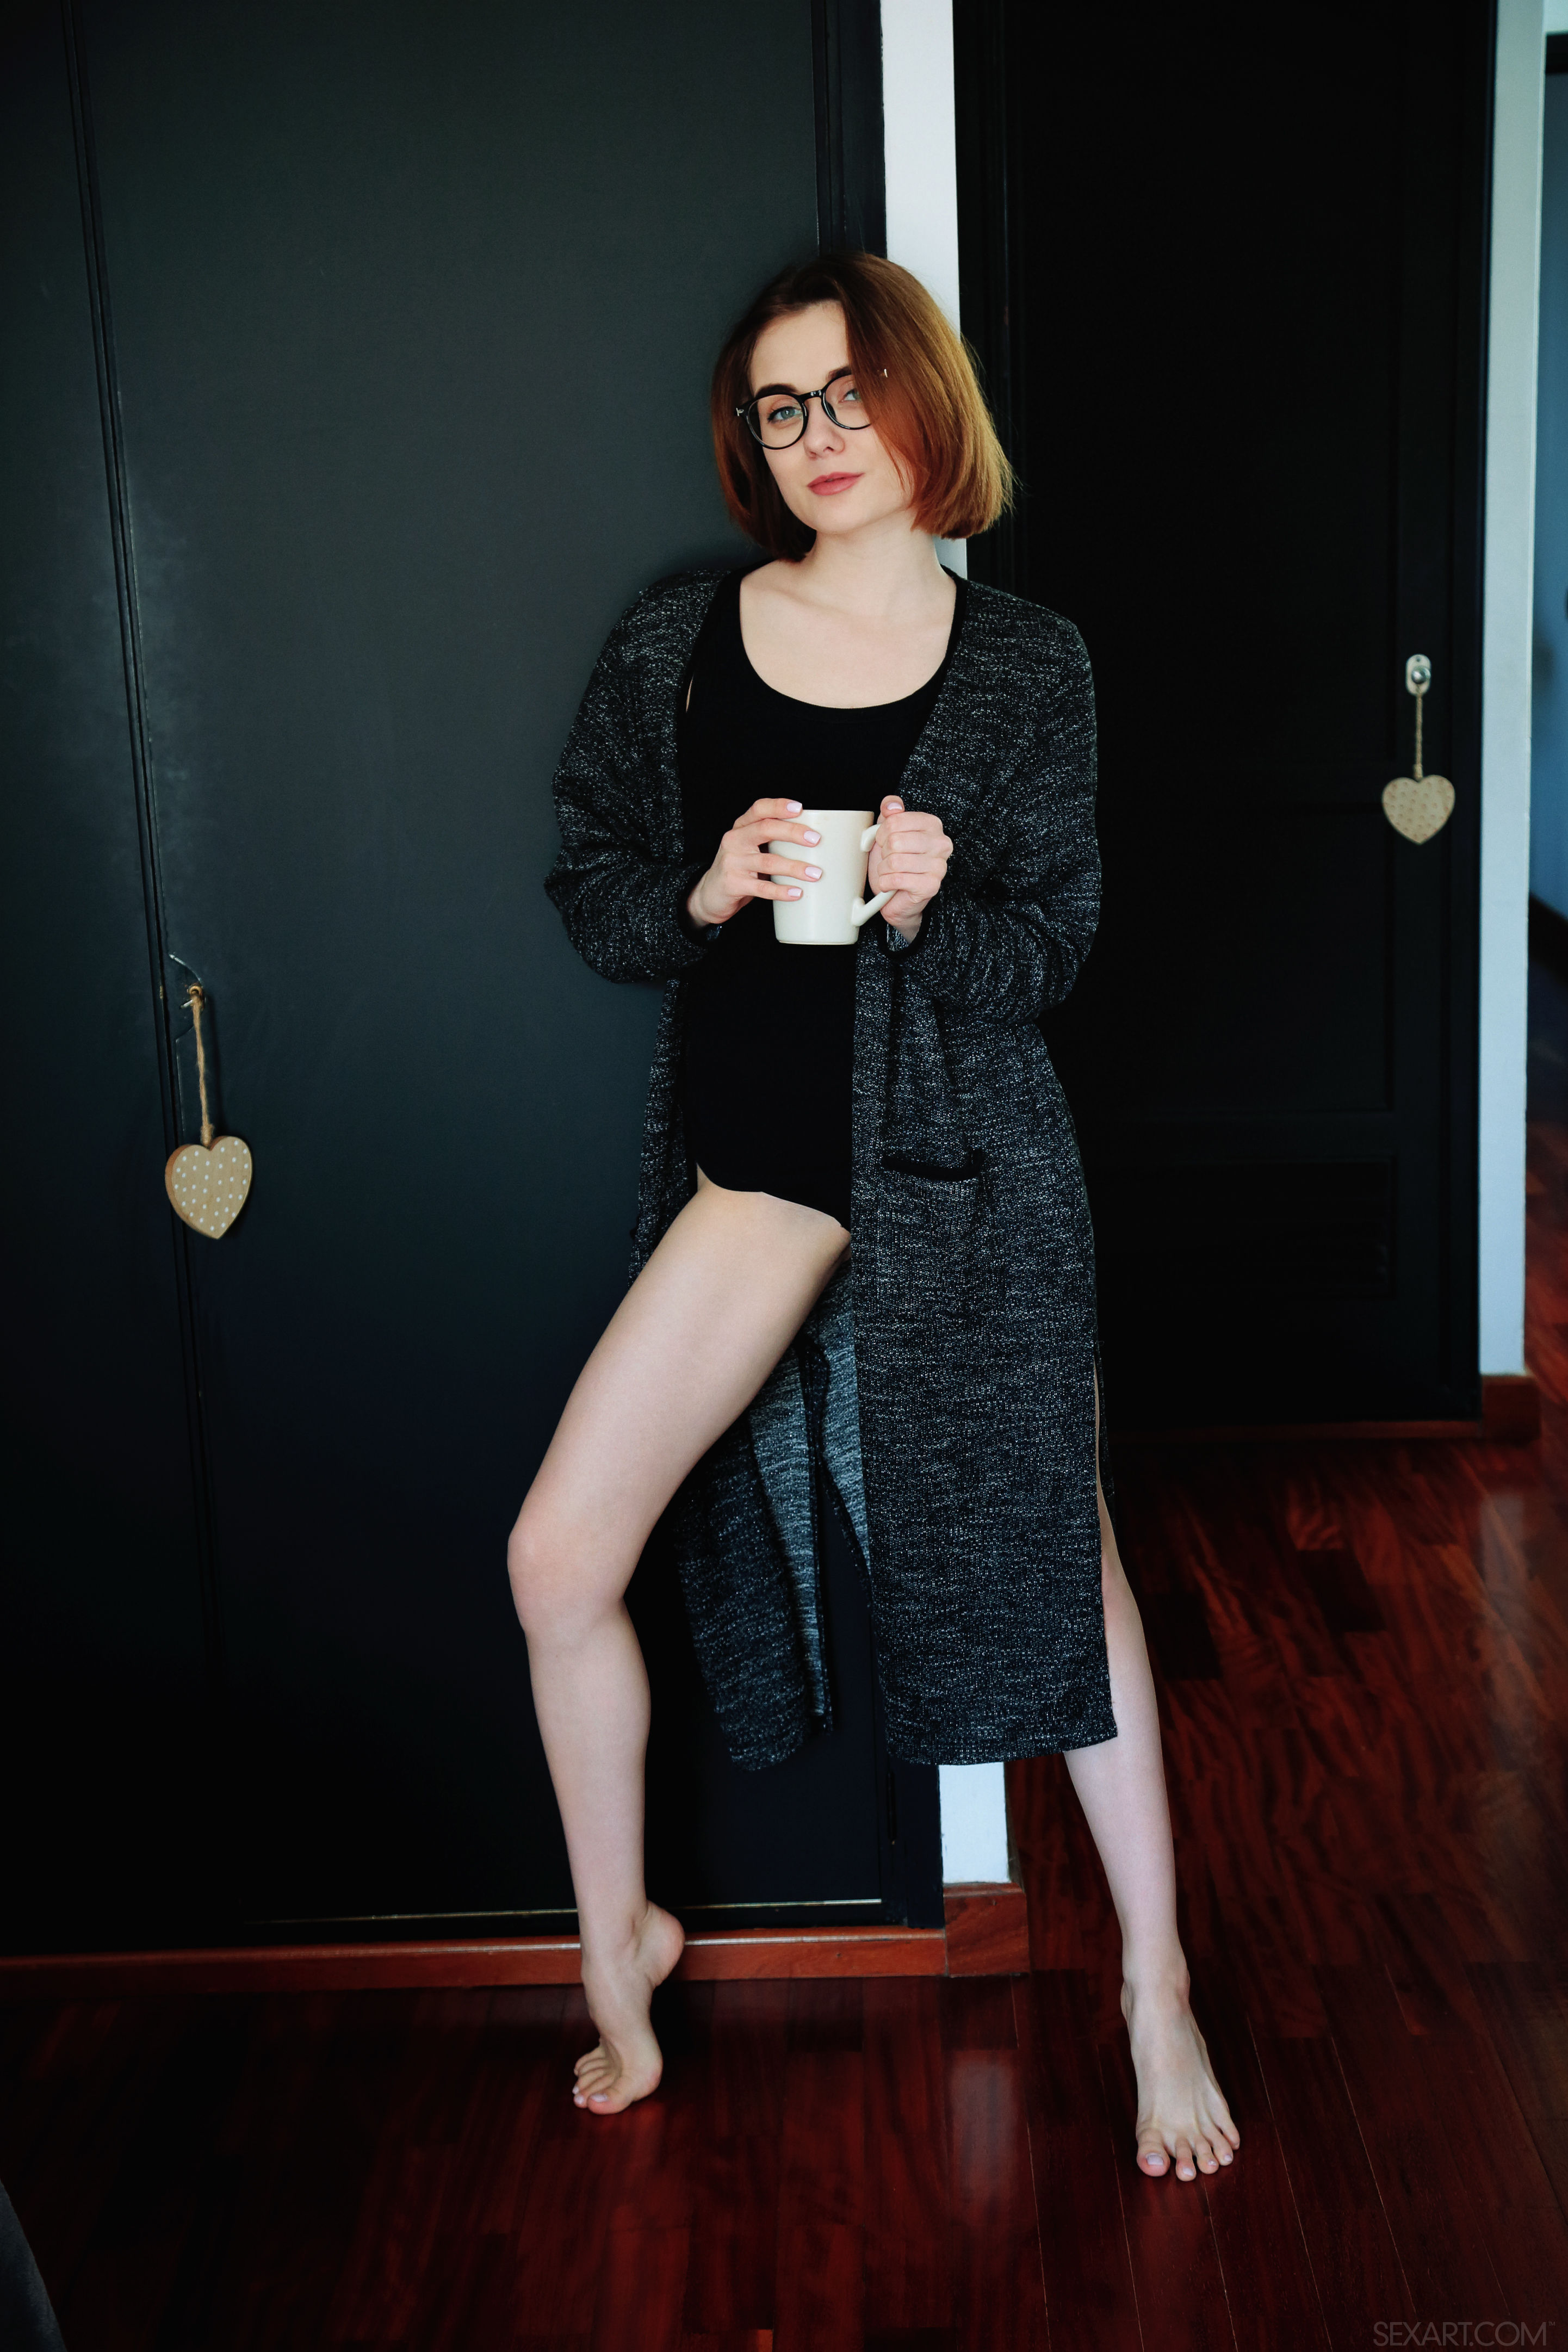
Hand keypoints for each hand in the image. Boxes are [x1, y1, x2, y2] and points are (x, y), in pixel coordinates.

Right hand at [686, 798, 823, 928]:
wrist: (710, 894)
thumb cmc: (739, 868)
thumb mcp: (748, 847)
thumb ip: (769, 839)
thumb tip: (810, 838)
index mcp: (741, 828)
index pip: (759, 808)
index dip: (779, 806)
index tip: (800, 808)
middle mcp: (734, 840)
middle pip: (766, 829)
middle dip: (793, 833)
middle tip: (815, 840)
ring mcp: (732, 862)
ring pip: (768, 861)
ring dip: (794, 868)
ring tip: (815, 874)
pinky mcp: (733, 884)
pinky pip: (762, 887)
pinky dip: (781, 891)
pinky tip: (796, 893)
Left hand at [868, 798, 951, 939]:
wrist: (897, 896)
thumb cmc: (895, 863)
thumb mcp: (888, 833)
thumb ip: (889, 813)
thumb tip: (892, 805)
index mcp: (932, 825)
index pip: (895, 820)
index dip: (881, 833)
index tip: (884, 842)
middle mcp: (941, 843)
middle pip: (895, 840)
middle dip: (884, 853)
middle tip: (889, 860)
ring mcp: (939, 865)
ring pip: (895, 861)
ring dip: (884, 870)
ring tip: (891, 873)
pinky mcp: (931, 886)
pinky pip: (896, 879)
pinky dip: (885, 883)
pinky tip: (890, 884)